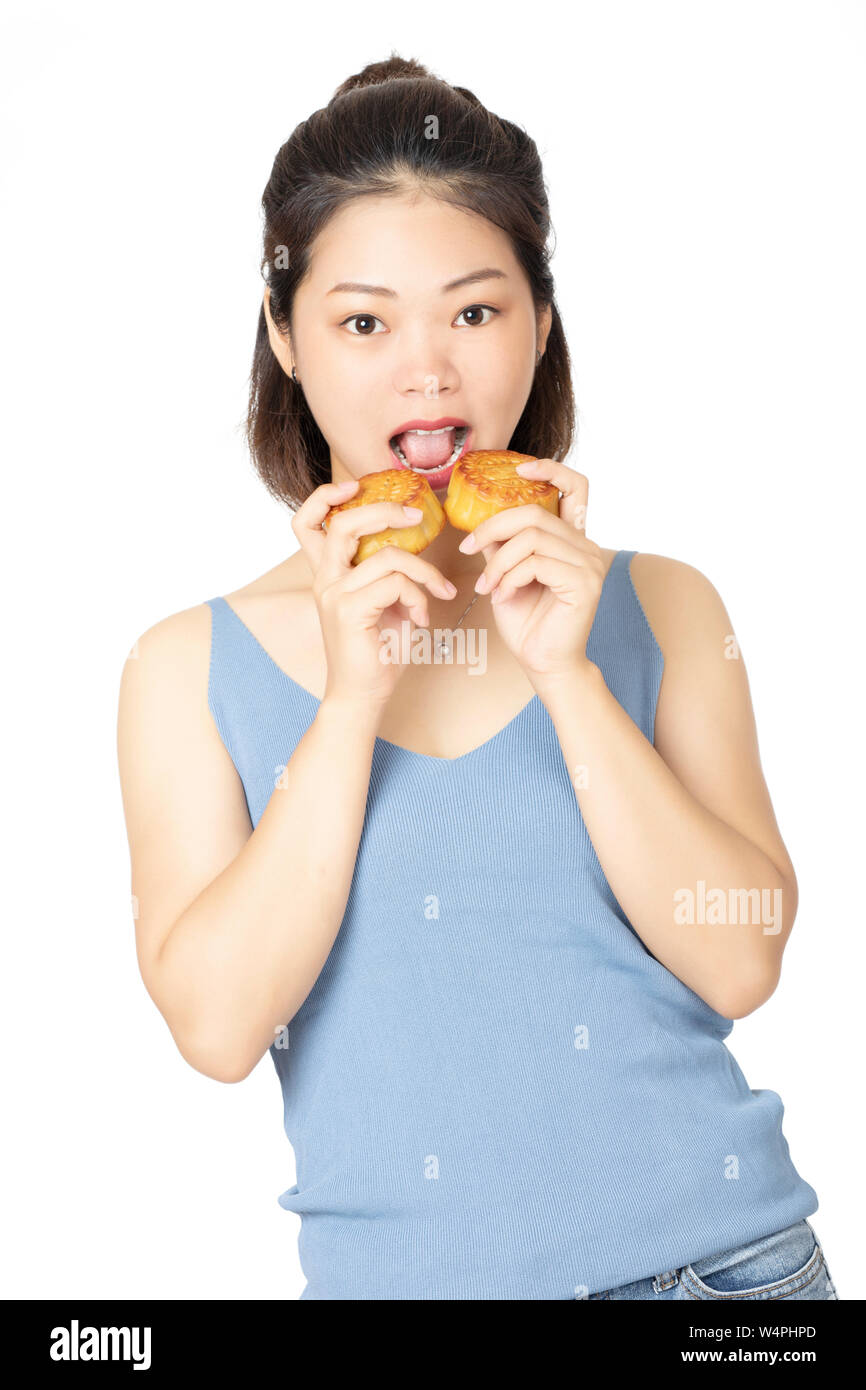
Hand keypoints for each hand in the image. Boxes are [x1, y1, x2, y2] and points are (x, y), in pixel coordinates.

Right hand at [292, 480, 456, 709]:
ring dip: (423, 571)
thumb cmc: (377, 652)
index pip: (306, 522)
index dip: (325, 496)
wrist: (362, 696)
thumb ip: (389, 575)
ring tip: (439, 592)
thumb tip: (415, 550)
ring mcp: (334, 594)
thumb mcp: (385, 604)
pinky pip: (395, 584)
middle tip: (416, 515)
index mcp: (329, 573)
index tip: (355, 486)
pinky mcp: (349, 611)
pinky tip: (422, 618)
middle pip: (344, 522)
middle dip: (384, 510)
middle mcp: (325, 579)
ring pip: (386, 557)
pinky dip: (419, 597)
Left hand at [457, 459, 603, 682]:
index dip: (550, 469)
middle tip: (469, 549)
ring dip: (499, 561)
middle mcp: (587, 546)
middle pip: (535, 513)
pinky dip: (510, 577)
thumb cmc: (527, 622)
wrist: (545, 663)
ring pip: (532, 538)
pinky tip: (502, 596)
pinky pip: (536, 562)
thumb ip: (501, 545)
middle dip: (494, 527)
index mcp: (572, 539)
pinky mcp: (585, 583)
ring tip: (488, 585)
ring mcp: (590, 564)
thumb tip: (481, 521)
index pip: (575, 486)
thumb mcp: (506, 574)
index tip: (519, 472)